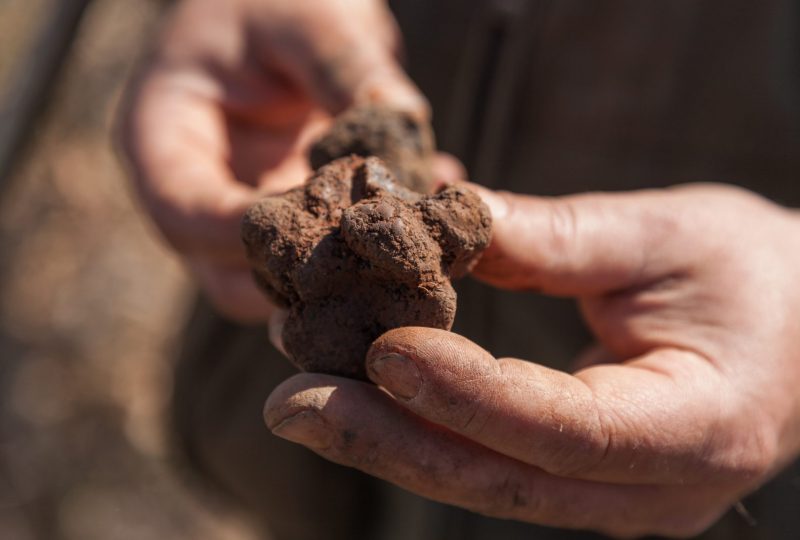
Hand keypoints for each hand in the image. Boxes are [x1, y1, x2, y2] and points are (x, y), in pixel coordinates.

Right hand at [117, 0, 425, 320]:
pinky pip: (326, 260)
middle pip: (228, 276)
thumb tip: (404, 130)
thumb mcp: (307, 19)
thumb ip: (347, 70)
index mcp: (162, 137)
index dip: (247, 236)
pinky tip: (427, 211)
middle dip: (302, 279)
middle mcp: (198, 190)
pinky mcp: (293, 221)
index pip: (185, 213)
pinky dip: (373, 251)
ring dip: (347, 276)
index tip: (324, 233)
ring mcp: (246, 213)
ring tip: (413, 237)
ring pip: (280, 286)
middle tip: (374, 259)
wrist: (288, 9)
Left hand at [264, 183, 799, 536]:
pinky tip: (358, 401)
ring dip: (388, 442)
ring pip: (485, 484)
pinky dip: (421, 434)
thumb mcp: (670, 234)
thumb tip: (445, 215)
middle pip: (502, 479)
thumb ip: (560, 235)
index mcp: (695, 428)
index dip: (466, 392)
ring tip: (298, 403)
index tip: (380, 348)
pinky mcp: (584, 483)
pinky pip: (492, 468)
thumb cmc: (754, 272)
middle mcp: (652, 490)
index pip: (561, 427)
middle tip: (290, 404)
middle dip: (390, 441)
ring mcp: (616, 499)